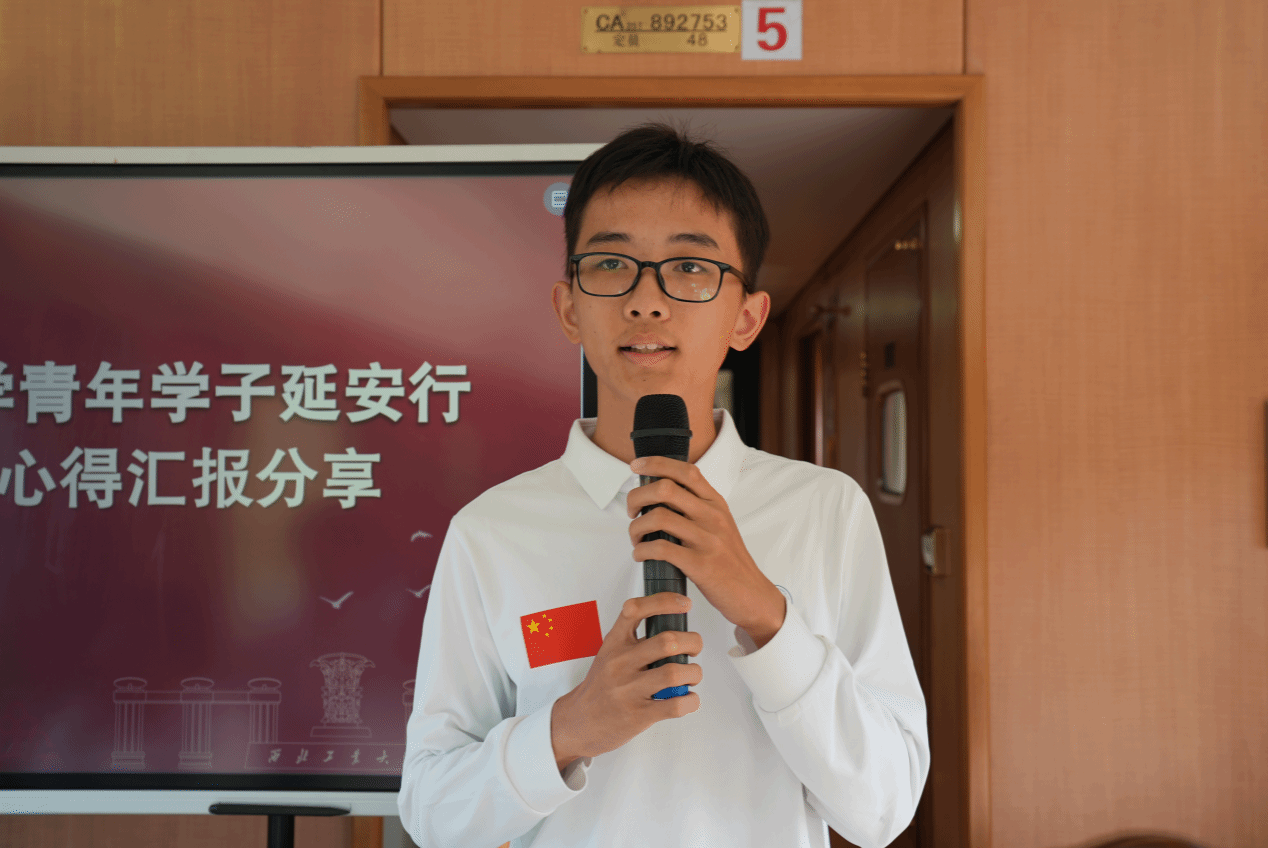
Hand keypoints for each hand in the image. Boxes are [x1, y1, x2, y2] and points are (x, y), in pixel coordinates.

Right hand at [550, 592, 701, 772]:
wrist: (580, 722)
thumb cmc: (602, 686)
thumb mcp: (610, 654)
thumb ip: (635, 641)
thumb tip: (675, 629)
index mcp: (614, 643)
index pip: (636, 609)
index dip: (665, 602)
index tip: (684, 603)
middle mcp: (620, 663)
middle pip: (668, 641)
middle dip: (693, 642)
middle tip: (694, 649)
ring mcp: (629, 690)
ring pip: (675, 673)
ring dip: (694, 673)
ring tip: (692, 675)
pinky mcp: (639, 715)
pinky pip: (676, 705)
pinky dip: (691, 700)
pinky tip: (688, 698)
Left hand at [626, 456, 785, 646]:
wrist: (752, 593)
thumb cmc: (730, 560)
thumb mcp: (720, 525)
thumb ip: (696, 507)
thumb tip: (659, 495)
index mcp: (716, 503)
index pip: (686, 471)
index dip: (656, 463)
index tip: (636, 466)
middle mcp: (712, 516)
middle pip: (665, 489)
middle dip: (637, 497)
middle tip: (632, 512)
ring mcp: (708, 540)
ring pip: (658, 517)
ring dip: (636, 527)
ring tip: (636, 538)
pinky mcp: (701, 565)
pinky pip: (661, 548)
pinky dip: (642, 550)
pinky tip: (641, 555)